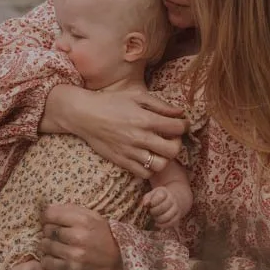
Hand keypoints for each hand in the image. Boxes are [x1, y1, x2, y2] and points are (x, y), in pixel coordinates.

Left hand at [39, 203, 127, 269]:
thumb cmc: (104, 237)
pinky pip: (47, 262)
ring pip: (45, 246)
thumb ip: (71, 210)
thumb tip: (47, 208)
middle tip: (56, 236)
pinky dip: (48, 261)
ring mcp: (73, 254)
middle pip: (47, 230)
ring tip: (56, 248)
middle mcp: (78, 236)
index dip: (46, 217)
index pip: (49, 214)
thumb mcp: (94, 217)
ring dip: (48, 246)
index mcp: (83, 220)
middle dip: (49, 232)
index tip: (49, 221)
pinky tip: (56, 259)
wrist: (120, 264)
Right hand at [46, 86, 186, 177]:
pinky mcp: (122, 161)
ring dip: (165, 158)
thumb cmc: (111, 102)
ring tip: (160, 149)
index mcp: (145, 119)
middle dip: (177, 143)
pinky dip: (150, 168)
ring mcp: (130, 152)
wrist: (84, 115)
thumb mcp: (137, 96)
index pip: (177, 128)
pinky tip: (147, 156)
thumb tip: (180, 113)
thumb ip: (160, 105)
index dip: (184, 125)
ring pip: (160, 165)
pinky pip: (144, 173)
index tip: (182, 124)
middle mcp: (140, 138)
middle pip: (173, 150)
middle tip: (171, 137)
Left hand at [143, 186, 184, 229]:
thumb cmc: (159, 197)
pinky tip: (157, 223)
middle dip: (153, 212)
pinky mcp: (177, 217)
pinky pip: (170, 223)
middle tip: (150, 212)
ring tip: (154, 218)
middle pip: (162, 207)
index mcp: (165, 192)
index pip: (160, 196)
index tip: (149, 205)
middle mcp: (172, 200)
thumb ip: (147, 198)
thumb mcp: (152, 194)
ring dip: (158, 219)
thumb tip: (145, 204)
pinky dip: (162, 225)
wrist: (173, 199)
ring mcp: (176, 208)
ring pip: (166, 217)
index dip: (153, 202)